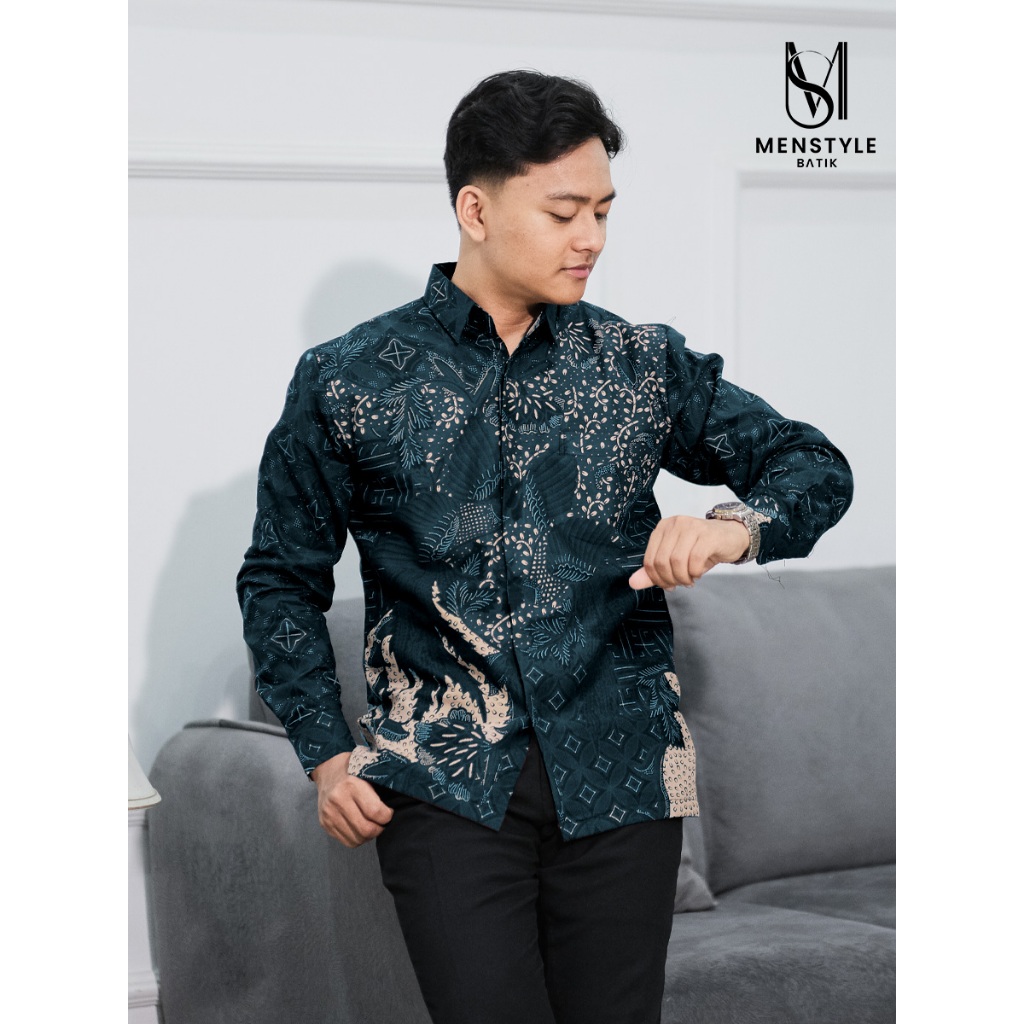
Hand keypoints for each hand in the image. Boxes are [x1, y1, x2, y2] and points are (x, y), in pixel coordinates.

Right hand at [310, 751, 393, 847]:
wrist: (328, 769)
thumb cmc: (353, 769)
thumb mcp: (368, 770)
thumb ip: (381, 785)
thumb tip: (398, 802)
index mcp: (351, 785)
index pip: (375, 812)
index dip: (387, 816)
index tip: (390, 812)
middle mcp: (338, 800)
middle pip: (366, 830)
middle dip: (379, 829)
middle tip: (383, 822)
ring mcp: (329, 814)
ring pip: (357, 839)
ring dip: (369, 836)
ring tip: (372, 824)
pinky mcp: (325, 823)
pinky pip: (346, 841)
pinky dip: (358, 838)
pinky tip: (361, 827)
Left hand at [628, 515, 749, 589]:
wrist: (731, 537)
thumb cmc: (702, 548)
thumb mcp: (675, 559)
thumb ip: (654, 570)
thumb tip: (632, 583)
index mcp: (663, 527)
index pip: (649, 559)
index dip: (656, 579)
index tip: (667, 585)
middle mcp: (675, 524)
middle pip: (661, 561)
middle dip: (670, 579)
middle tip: (680, 584)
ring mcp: (691, 527)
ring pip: (677, 561)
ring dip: (683, 577)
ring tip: (690, 579)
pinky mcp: (707, 535)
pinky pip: (695, 560)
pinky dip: (695, 573)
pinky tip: (699, 573)